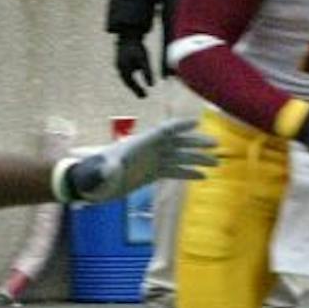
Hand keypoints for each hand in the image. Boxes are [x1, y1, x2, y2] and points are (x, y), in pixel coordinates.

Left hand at [60, 117, 216, 202]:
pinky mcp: (153, 173)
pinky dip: (188, 173)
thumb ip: (106, 169)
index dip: (180, 126)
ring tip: (216, 163)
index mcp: (140, 144)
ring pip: (180, 157)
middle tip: (216, 145)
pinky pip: (175, 171)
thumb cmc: (94, 175)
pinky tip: (203, 177)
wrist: (92, 184)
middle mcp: (149, 150)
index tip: (197, 122)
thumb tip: (109, 169)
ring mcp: (152, 161)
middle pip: (178, 143)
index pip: (164, 131)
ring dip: (198, 159)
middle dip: (197, 143)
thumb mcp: (100, 172)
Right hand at [113, 34, 153, 98]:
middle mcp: (119, 67)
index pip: (131, 83)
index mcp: (124, 69)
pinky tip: (135, 75)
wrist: (128, 33)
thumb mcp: (144, 59)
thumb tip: (152, 85)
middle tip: (143, 96)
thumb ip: (147, 72)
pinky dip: (131, 76)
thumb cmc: (137, 47)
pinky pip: (126, 71)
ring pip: (126, 76)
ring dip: (132, 83)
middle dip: (135, 88)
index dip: (138, 90)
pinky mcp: (120, 59)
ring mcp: (118, 63)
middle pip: (127, 81)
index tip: (144, 97)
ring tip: (140, 88)